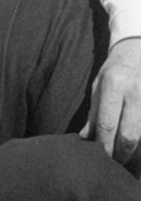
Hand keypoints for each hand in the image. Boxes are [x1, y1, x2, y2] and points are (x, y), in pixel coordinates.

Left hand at [80, 36, 140, 172]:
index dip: (104, 146)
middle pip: (129, 135)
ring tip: (130, 168)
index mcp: (114, 85)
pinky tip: (140, 157)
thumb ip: (94, 113)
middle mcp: (135, 92)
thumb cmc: (115, 72)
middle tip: (115, 166)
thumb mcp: (99, 86)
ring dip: (138, 157)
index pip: (107, 122)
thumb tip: (85, 138)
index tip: (101, 159)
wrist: (137, 52)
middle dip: (121, 156)